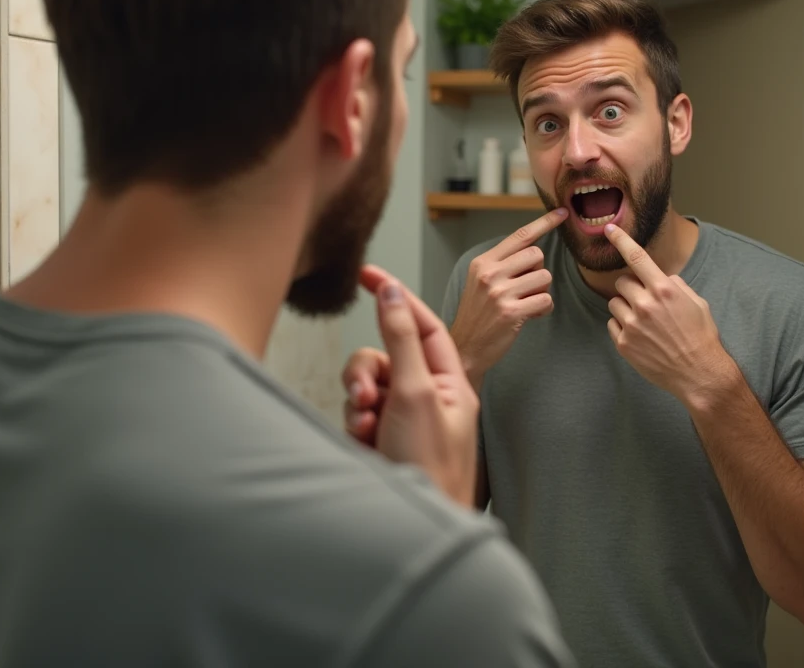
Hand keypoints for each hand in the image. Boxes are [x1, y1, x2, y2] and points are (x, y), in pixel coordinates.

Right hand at [341, 265, 479, 506]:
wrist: (415, 531)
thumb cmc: (428, 467)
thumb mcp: (414, 392)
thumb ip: (401, 338)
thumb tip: (393, 291)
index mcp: (449, 382)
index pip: (422, 325)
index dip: (396, 297)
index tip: (367, 273)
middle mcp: (427, 397)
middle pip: (384, 356)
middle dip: (366, 372)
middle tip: (365, 399)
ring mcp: (402, 421)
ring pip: (365, 386)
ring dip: (358, 402)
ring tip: (366, 429)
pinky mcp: (380, 441)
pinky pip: (356, 415)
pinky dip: (355, 424)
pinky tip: (363, 444)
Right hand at [449, 207, 567, 387]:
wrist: (465, 348)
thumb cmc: (478, 315)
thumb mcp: (481, 282)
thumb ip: (504, 264)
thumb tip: (535, 250)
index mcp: (483, 262)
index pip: (519, 236)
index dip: (544, 223)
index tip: (562, 213)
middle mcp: (489, 273)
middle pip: (537, 256)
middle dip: (538, 272)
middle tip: (525, 289)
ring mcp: (499, 293)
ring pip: (545, 278)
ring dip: (542, 292)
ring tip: (525, 304)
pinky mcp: (511, 312)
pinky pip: (546, 301)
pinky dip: (543, 309)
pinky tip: (530, 315)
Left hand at [603, 224, 739, 408]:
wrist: (699, 373)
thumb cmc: (701, 336)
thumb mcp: (696, 302)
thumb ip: (674, 285)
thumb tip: (660, 277)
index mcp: (664, 290)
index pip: (637, 257)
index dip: (621, 240)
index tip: (609, 229)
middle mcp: (645, 305)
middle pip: (622, 282)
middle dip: (632, 288)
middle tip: (646, 302)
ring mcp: (632, 325)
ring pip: (614, 303)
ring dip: (626, 307)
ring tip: (645, 322)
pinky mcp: (624, 343)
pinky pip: (612, 324)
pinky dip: (622, 326)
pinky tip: (640, 336)